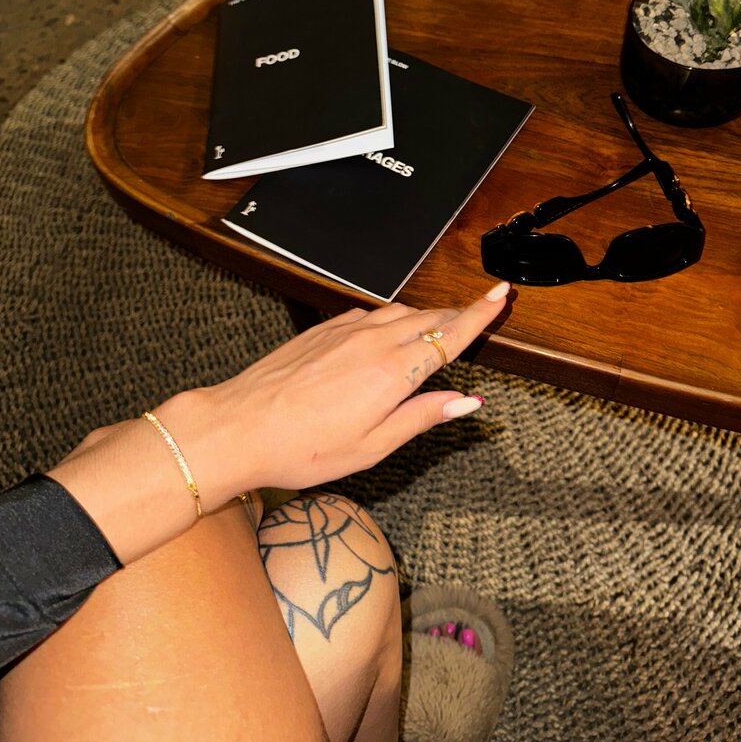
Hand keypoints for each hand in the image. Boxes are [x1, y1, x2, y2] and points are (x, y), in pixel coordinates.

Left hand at [159, 280, 510, 508]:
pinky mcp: (324, 328)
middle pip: (430, 317)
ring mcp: (346, 329)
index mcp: (393, 372)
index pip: (451, 334)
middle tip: (479, 315)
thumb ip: (422, 417)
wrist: (239, 426)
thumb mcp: (372, 446)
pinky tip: (388, 335)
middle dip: (458, 314)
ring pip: (401, 312)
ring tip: (439, 328)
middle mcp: (372, 341)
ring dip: (427, 316)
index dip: (481, 313)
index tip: (501, 295)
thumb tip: (465, 402)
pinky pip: (371, 314)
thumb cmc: (301, 447)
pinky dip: (392, 319)